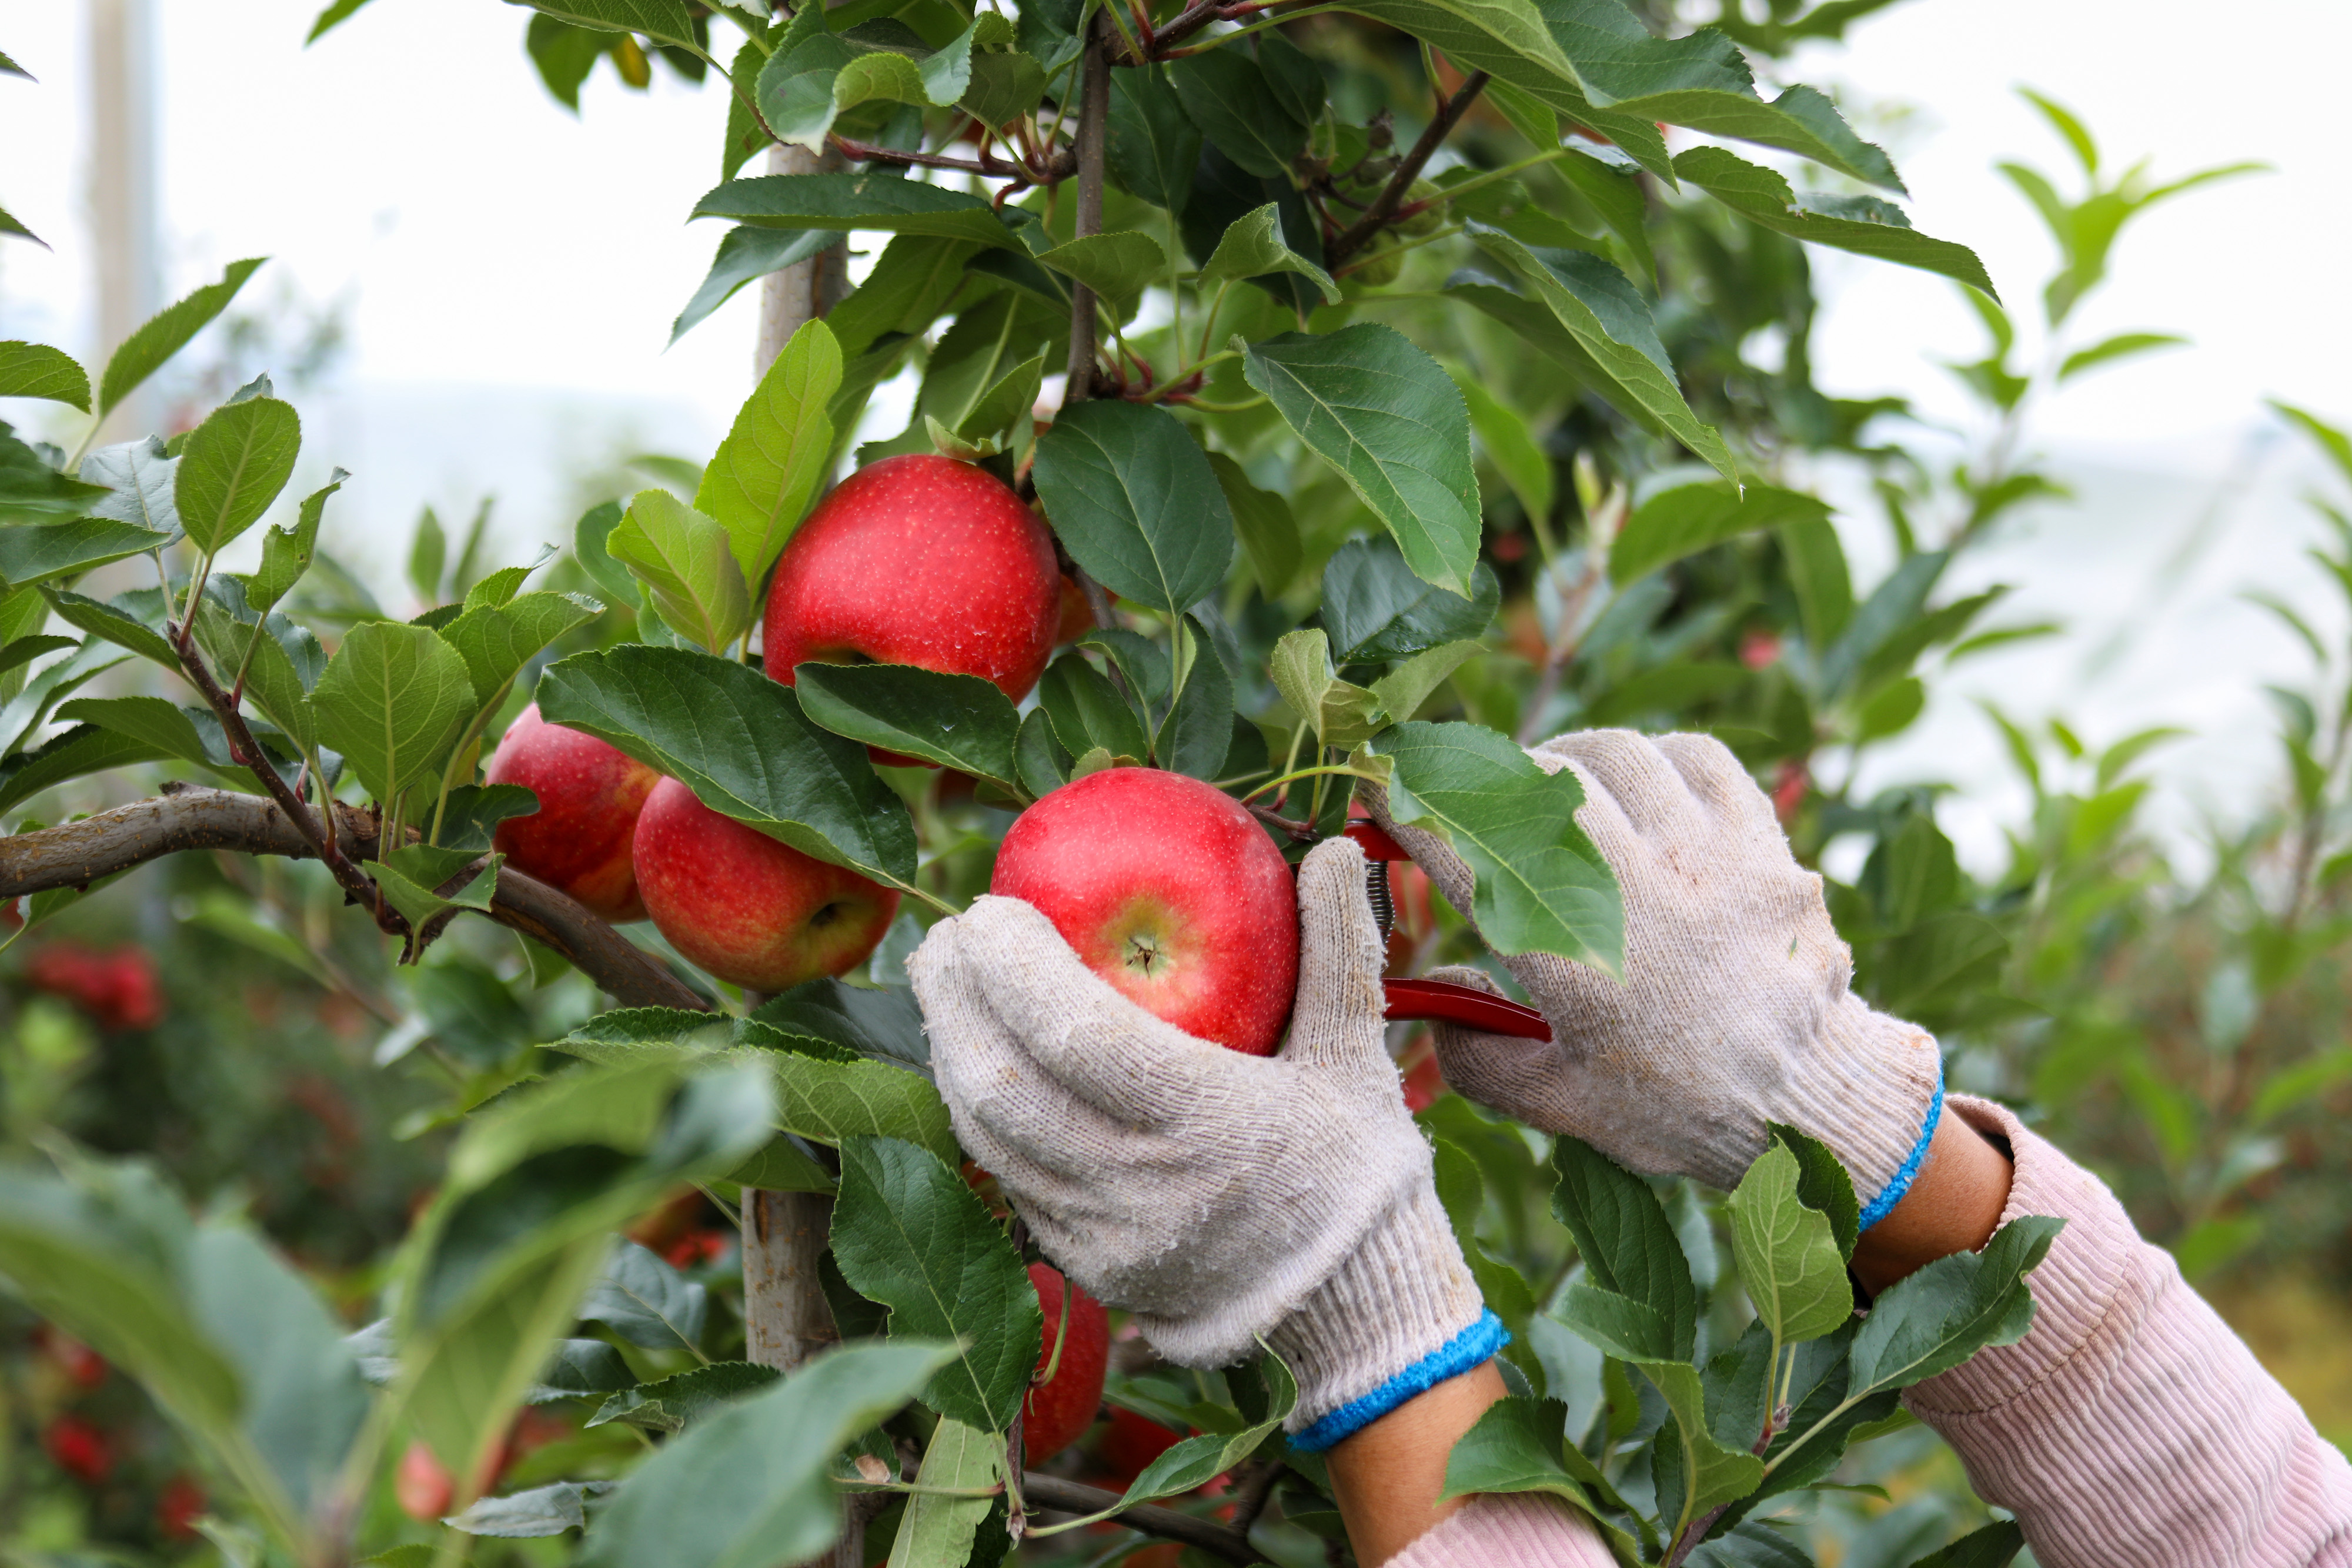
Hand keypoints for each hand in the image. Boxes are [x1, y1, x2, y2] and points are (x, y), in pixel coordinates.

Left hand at [910, 837, 1500, 1446]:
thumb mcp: (1355, 1053)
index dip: (1014, 967)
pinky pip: (1002, 1178)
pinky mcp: (1081, 1265)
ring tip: (943, 981)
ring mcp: (1101, 1234)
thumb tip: (1336, 847)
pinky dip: (973, 1112)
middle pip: (1002, 1086)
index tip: (991, 906)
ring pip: (985, 1137)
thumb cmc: (1350, 1157)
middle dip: (954, 999)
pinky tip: (972, 1055)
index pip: (1076, 1036)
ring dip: (947, 1050)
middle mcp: (1142, 1187)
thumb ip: (1339, 948)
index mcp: (1211, 1124)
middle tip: (946, 932)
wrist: (1348, 1296)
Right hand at [1368, 730, 1940, 1208]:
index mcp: (1574, 958)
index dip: (1411, 810)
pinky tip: (1638, 782)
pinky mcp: (1761, 844)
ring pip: (1615, 755)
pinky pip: (1699, 758)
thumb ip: (1476, 1054)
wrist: (1811, 1105)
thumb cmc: (1680, 1107)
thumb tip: (1431, 997)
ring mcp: (1708, 857)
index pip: (1468, 853)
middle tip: (1463, 791)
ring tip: (1544, 783)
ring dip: (1564, 759)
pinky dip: (1656, 757)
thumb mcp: (1559, 1102)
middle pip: (1536, 783)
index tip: (1382, 789)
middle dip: (1482, 777)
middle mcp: (1638, 891)